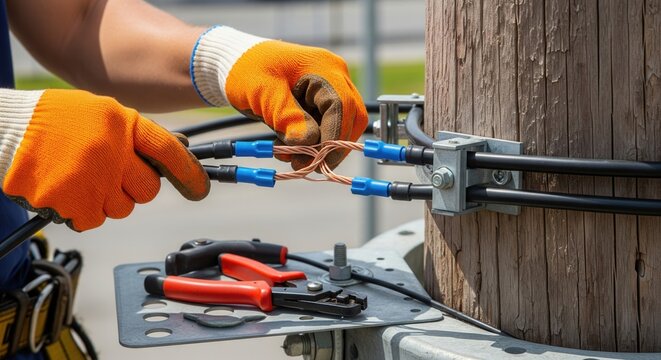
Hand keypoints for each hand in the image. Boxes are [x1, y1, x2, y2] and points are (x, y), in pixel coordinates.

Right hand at [0, 89, 209, 230]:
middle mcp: (112, 151)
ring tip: (80, 177)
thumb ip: (135, 134)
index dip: (189, 173)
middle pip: (148, 190)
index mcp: (122, 123)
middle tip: (110, 176)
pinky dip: (82, 210)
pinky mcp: (70, 203)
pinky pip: (93, 219)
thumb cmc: (53, 120)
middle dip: (134, 188)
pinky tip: (66, 189)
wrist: (1, 128)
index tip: (199, 189)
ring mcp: (91, 179)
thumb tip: (175, 154)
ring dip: (106, 199)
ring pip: (121, 208)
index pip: (169, 151)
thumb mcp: (100, 113)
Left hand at [191, 26, 367, 168]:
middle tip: (307, 166)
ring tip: (291, 157)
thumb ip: (287, 117)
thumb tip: (309, 143)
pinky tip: (289, 147)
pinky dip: (311, 142)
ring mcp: (328, 90)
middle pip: (350, 117)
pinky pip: (326, 127)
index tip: (318, 160)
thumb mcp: (263, 93)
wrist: (232, 64)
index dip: (334, 135)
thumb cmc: (245, 71)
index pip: (342, 105)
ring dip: (320, 147)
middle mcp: (334, 77)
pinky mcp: (319, 103)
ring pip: (340, 126)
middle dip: (332, 146)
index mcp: (324, 67)